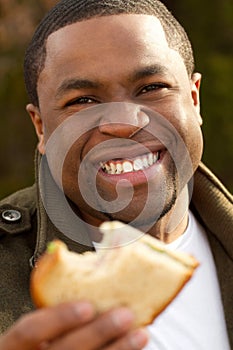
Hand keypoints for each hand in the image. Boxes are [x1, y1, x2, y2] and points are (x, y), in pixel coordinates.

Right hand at [0, 302, 148, 348]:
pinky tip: (134, 345)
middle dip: (98, 333)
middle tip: (125, 315)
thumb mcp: (41, 318)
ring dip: (118, 349)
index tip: (87, 306)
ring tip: (140, 334)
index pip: (30, 330)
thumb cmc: (46, 331)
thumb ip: (58, 301)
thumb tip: (95, 264)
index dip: (58, 318)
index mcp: (20, 342)